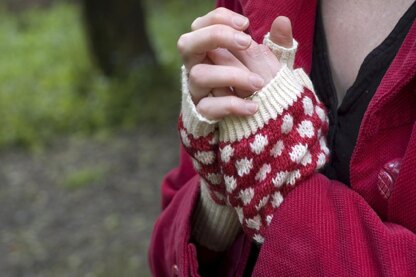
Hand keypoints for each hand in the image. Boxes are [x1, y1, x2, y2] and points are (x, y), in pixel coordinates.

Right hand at [177, 8, 293, 119]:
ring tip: (258, 83)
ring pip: (199, 75)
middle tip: (246, 42)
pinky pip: (208, 107)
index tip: (245, 24)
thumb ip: (277, 44)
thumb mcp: (271, 65)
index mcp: (208, 50)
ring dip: (231, 75)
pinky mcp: (202, 113)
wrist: (255, 123)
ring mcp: (197, 90)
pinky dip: (231, 105)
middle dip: (215, 36)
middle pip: (187, 44)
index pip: (200, 25)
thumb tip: (282, 21)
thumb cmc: (260, 87)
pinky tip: (253, 107)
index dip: (218, 19)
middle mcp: (197, 67)